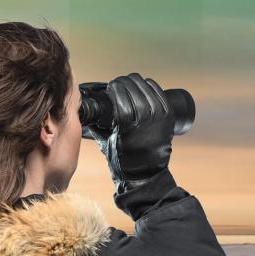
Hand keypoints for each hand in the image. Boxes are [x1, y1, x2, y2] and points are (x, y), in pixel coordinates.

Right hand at [94, 73, 174, 192]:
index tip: (110, 86)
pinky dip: (152, 86)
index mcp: (127, 125)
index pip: (120, 95)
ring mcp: (158, 118)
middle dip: (124, 82)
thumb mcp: (105, 141)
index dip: (114, 87)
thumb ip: (96, 125)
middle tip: (119, 83)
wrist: (145, 174)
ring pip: (147, 88)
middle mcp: (144, 120)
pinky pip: (160, 94)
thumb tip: (86, 109)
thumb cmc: (122, 160)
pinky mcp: (168, 117)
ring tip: (130, 82)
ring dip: (137, 82)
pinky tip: (145, 83)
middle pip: (133, 89)